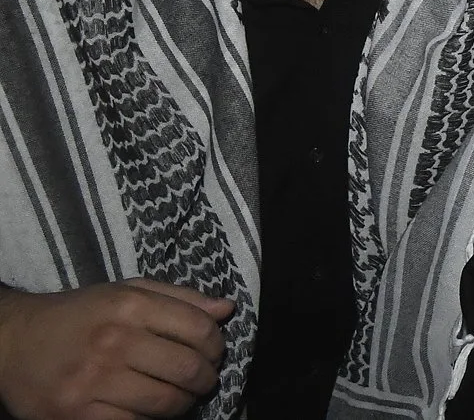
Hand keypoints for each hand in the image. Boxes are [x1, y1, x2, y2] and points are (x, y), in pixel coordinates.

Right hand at [0, 280, 230, 419]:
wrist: (13, 343)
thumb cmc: (78, 316)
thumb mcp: (126, 292)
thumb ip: (179, 298)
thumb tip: (226, 310)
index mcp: (129, 306)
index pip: (200, 329)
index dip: (217, 346)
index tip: (214, 354)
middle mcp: (113, 341)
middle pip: (187, 369)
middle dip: (205, 379)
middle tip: (202, 381)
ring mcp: (93, 381)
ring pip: (165, 403)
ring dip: (182, 404)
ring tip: (179, 398)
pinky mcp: (76, 415)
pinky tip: (147, 411)